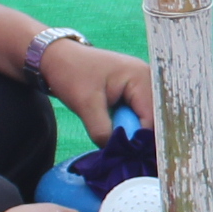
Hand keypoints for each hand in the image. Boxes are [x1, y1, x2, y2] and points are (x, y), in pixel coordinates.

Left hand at [39, 38, 154, 142]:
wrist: (59, 57)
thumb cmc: (72, 73)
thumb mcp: (85, 104)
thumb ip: (102, 130)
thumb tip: (115, 152)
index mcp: (141, 76)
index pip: (151, 117)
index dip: (139, 138)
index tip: (124, 154)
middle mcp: (149, 79)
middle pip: (153, 118)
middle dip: (136, 135)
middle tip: (119, 147)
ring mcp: (144, 84)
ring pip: (146, 118)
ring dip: (132, 130)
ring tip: (114, 134)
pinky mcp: (136, 91)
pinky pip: (139, 114)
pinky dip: (128, 124)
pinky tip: (116, 126)